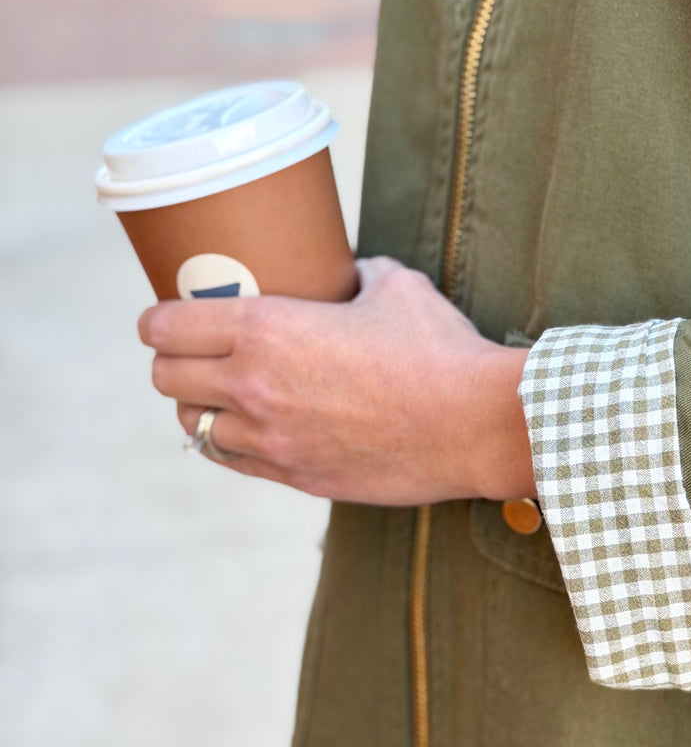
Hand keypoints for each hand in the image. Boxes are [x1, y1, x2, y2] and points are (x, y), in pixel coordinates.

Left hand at [138, 257, 536, 504]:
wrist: (477, 425)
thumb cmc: (440, 350)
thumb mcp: (396, 287)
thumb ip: (359, 274)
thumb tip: (352, 270)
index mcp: (267, 329)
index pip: (166, 327)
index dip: (157, 320)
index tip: (166, 317)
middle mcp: (255, 387)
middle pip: (166, 379)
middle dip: (171, 362)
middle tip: (192, 352)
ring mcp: (273, 440)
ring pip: (194, 426)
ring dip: (200, 407)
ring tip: (220, 395)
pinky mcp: (297, 476)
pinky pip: (236, 461)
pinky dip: (233, 443)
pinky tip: (251, 429)